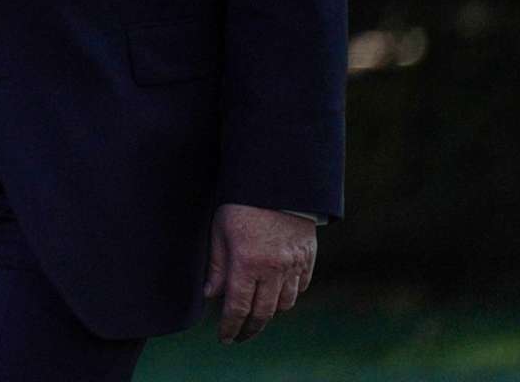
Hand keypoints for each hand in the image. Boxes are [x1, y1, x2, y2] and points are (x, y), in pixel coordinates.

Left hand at [204, 203, 316, 342]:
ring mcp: (294, 265)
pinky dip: (289, 295)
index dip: (230, 327)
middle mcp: (273, 269)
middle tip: (239, 336)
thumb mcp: (220, 230)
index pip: (237, 308)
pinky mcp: (308, 258)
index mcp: (247, 263)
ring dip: (269, 312)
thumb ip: (217, 265)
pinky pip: (301, 287)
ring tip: (256, 313)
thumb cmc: (241, 203)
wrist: (278, 181)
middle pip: (263, 313)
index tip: (224, 337)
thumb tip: (211, 295)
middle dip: (249, 329)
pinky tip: (277, 292)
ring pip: (284, 304)